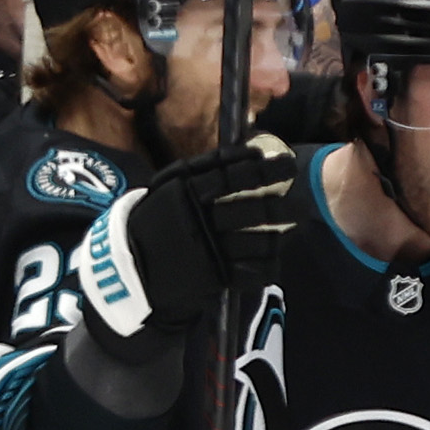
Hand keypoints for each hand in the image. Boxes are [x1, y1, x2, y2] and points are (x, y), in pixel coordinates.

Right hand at [115, 134, 300, 328]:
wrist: (129, 271)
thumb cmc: (155, 223)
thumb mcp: (165, 189)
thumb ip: (199, 171)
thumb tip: (244, 151)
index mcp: (184, 193)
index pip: (228, 174)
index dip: (258, 167)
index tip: (283, 162)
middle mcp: (198, 220)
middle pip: (249, 208)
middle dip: (280, 202)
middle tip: (300, 198)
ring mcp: (207, 250)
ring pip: (255, 241)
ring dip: (276, 234)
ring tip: (288, 227)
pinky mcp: (213, 278)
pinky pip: (250, 272)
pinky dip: (267, 264)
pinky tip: (273, 257)